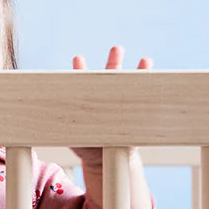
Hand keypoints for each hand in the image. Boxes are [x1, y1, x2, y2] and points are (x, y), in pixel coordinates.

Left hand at [70, 46, 151, 165]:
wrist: (104, 159)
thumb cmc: (85, 144)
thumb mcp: (73, 136)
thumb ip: (65, 126)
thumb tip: (50, 120)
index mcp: (88, 99)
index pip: (83, 81)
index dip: (80, 70)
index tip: (79, 59)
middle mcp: (106, 96)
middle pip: (110, 76)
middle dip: (114, 62)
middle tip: (118, 49)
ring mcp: (122, 103)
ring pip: (129, 85)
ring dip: (138, 73)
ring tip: (146, 61)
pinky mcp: (135, 114)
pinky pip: (143, 101)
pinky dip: (149, 91)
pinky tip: (158, 86)